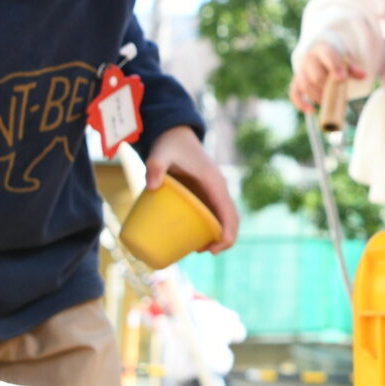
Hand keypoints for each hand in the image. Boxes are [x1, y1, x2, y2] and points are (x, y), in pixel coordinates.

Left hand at [146, 125, 239, 252]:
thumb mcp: (160, 154)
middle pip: (231, 218)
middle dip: (225, 238)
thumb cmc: (170, 145)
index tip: (215, 249)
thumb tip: (152, 186)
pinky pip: (215, 213)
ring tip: (199, 249)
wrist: (175, 134)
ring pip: (226, 217)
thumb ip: (155, 167)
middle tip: (206, 252)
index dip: (227, 233)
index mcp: (214, 183)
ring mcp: (213, 191)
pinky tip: (196, 236)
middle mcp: (218, 188)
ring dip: (220, 235)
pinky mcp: (206, 193)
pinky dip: (212, 227)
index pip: (228, 212)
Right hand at [288, 43, 361, 114]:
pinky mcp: (296, 82)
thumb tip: (363, 75)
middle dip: (327, 88)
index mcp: (323, 50)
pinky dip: (301, 104)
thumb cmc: (335, 60)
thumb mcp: (344, 60)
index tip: (342, 78)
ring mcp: (301, 71)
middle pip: (316, 76)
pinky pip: (294, 94)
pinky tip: (311, 111)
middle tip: (337, 94)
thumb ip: (352, 68)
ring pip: (306, 86)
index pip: (328, 57)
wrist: (320, 57)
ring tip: (328, 102)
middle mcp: (309, 59)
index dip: (335, 67)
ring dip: (318, 96)